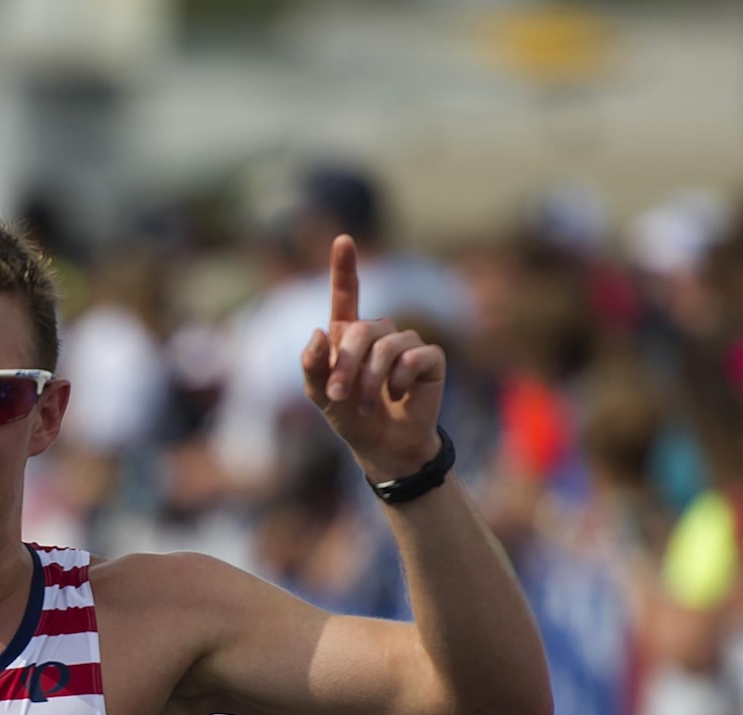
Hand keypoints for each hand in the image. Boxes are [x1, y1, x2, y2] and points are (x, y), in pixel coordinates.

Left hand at [300, 236, 446, 482]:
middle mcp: (379, 332)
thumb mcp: (320, 395)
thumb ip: (312, 366)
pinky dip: (401, 380)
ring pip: (387, 345)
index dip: (345, 267)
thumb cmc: (351, 417)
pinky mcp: (430, 358)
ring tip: (365, 403)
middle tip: (338, 395)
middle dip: (345, 364)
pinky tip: (398, 395)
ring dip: (370, 378)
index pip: (347, 295)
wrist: (383, 446)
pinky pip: (414, 357)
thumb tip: (319, 331)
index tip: (343, 239)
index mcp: (349, 335)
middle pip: (361, 330)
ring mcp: (406, 342)